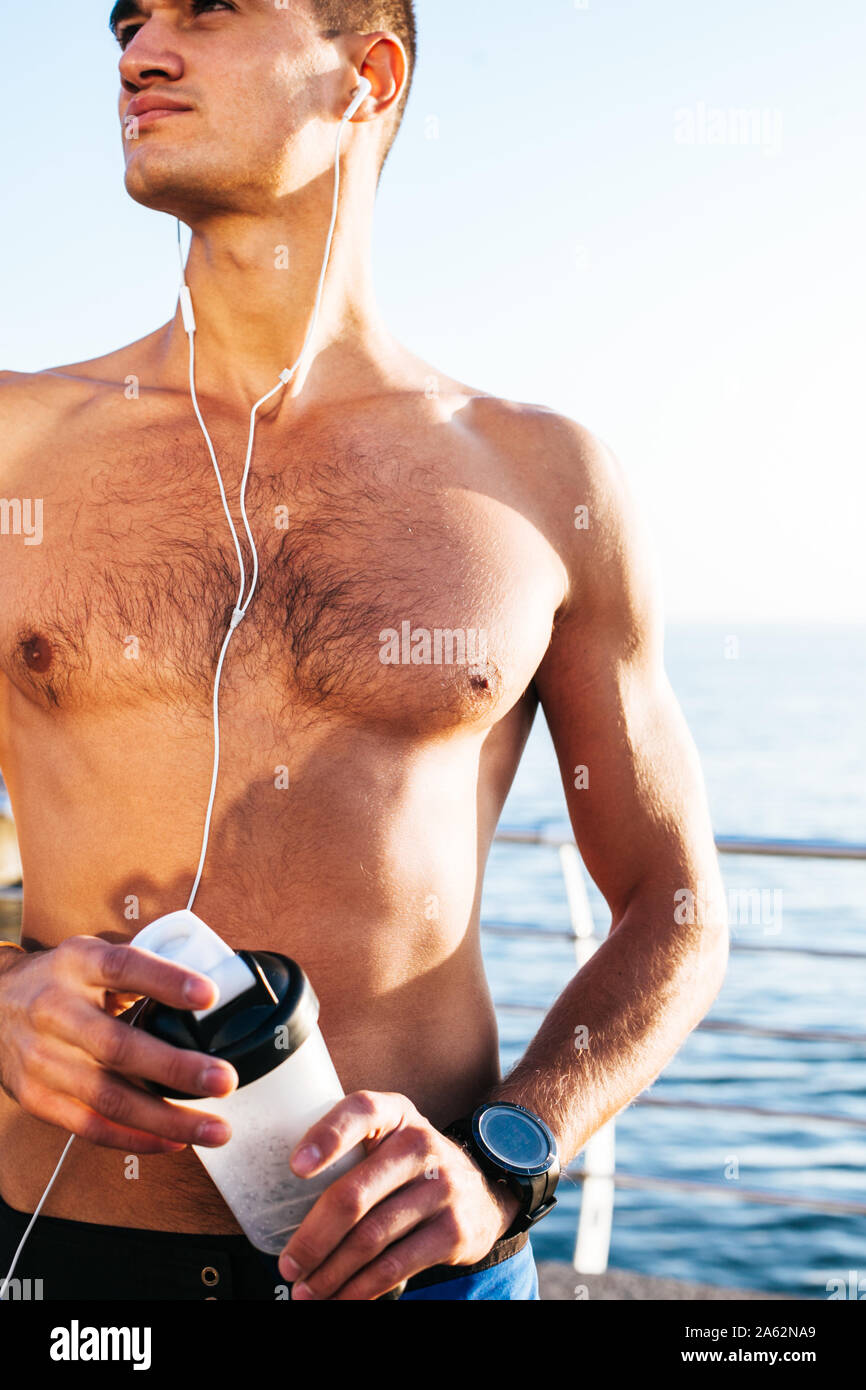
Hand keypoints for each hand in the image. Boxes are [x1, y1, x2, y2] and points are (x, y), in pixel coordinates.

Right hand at [0, 935, 237, 1152]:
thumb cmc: (61, 981)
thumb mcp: (91, 956)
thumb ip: (140, 972)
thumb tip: (211, 997)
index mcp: (76, 964)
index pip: (123, 967)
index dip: (166, 981)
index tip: (209, 996)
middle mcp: (56, 1011)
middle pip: (118, 1045)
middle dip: (176, 1068)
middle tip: (225, 1079)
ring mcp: (43, 1059)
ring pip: (109, 1098)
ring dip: (168, 1119)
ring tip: (215, 1129)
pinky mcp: (37, 1098)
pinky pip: (92, 1127)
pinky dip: (137, 1138)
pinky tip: (174, 1141)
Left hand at [278, 1090, 521, 1300]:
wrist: (482, 1188)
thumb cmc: (409, 1163)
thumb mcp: (388, 1136)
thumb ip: (347, 1148)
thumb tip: (277, 1196)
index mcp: (395, 1113)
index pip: (360, 1112)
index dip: (327, 1137)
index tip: (295, 1168)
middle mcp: (420, 1144)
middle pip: (354, 1195)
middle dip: (313, 1238)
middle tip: (288, 1265)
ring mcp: (442, 1187)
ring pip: (371, 1238)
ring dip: (331, 1272)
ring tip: (306, 1290)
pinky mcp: (453, 1230)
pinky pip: (396, 1265)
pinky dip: (362, 1288)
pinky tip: (342, 1297)